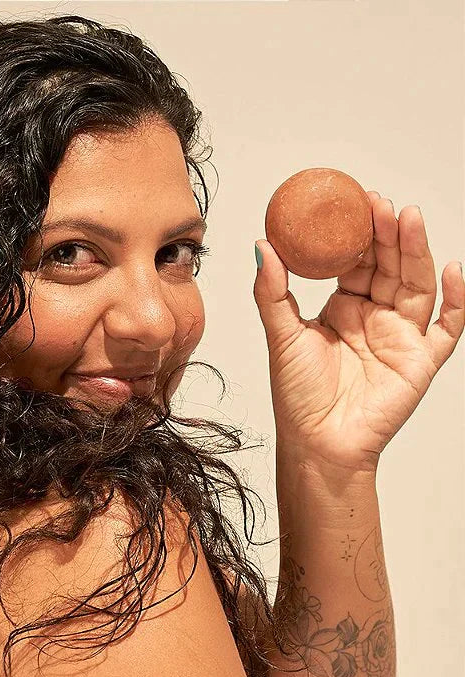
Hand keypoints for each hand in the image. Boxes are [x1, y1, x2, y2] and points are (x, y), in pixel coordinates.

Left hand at [253, 194, 463, 471]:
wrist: (318, 443)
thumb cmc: (298, 395)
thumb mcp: (282, 335)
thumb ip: (273, 291)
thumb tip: (261, 245)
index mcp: (343, 309)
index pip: (357, 261)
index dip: (359, 233)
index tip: (355, 203)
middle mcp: (375, 317)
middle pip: (390, 266)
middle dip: (388, 233)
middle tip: (381, 204)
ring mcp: (401, 337)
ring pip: (417, 285)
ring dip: (417, 252)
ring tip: (408, 219)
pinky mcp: (422, 361)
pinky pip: (449, 327)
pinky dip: (458, 300)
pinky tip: (455, 270)